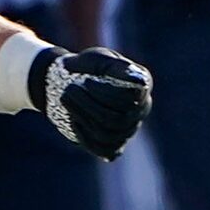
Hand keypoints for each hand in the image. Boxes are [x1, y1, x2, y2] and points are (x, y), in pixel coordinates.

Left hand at [28, 46, 150, 159]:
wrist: (73, 82)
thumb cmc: (88, 68)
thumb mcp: (98, 60)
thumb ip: (117, 67)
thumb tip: (141, 81)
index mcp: (142, 85)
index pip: (131, 98)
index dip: (106, 93)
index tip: (87, 81)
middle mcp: (141, 109)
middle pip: (118, 119)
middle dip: (89, 106)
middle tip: (69, 91)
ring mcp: (130, 129)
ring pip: (108, 135)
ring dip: (83, 118)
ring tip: (66, 100)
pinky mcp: (116, 145)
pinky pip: (103, 149)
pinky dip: (85, 137)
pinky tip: (75, 121)